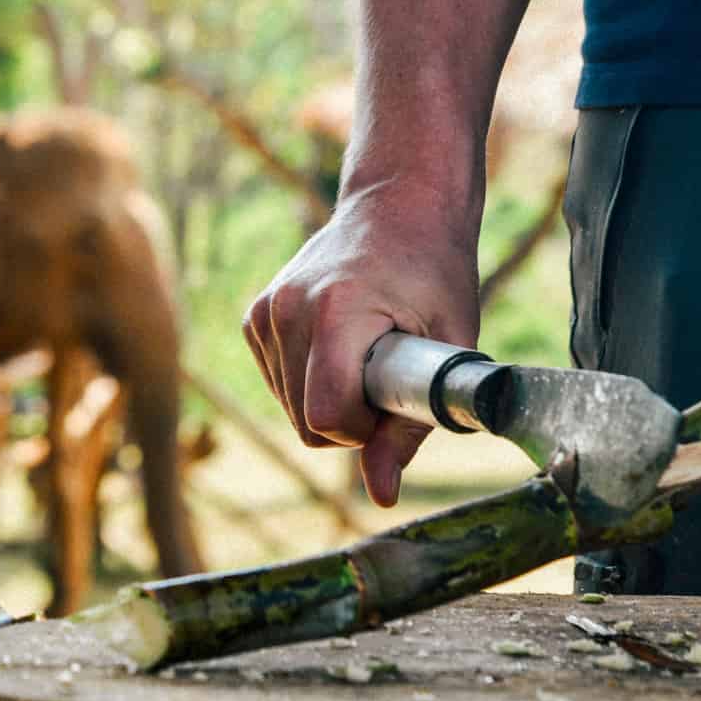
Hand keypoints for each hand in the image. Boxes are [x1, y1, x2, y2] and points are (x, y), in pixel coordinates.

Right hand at [242, 194, 478, 506]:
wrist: (398, 203)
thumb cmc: (434, 270)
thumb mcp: (446, 344)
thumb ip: (412, 426)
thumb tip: (380, 496)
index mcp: (335, 311)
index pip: (327, 418)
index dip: (366, 430)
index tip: (395, 399)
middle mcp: (286, 309)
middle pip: (306, 423)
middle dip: (351, 420)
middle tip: (390, 376)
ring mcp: (264, 313)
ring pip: (290, 410)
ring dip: (331, 401)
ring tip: (367, 353)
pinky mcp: (254, 317)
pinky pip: (279, 386)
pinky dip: (311, 383)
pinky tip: (340, 346)